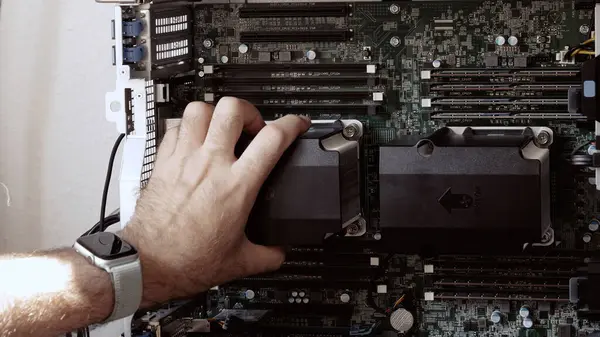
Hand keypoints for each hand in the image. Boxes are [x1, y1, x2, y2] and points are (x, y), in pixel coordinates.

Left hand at [121, 97, 310, 305]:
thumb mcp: (240, 261)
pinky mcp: (163, 163)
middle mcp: (210, 164)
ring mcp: (184, 160)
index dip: (291, 124)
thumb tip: (280, 252)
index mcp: (236, 186)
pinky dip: (187, 127)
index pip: (272, 139)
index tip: (296, 124)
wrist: (148, 263)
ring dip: (216, 113)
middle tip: (252, 128)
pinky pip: (175, 128)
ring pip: (199, 110)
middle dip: (249, 112)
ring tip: (222, 128)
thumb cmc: (187, 260)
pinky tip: (194, 141)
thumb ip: (268, 255)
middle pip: (232, 109)